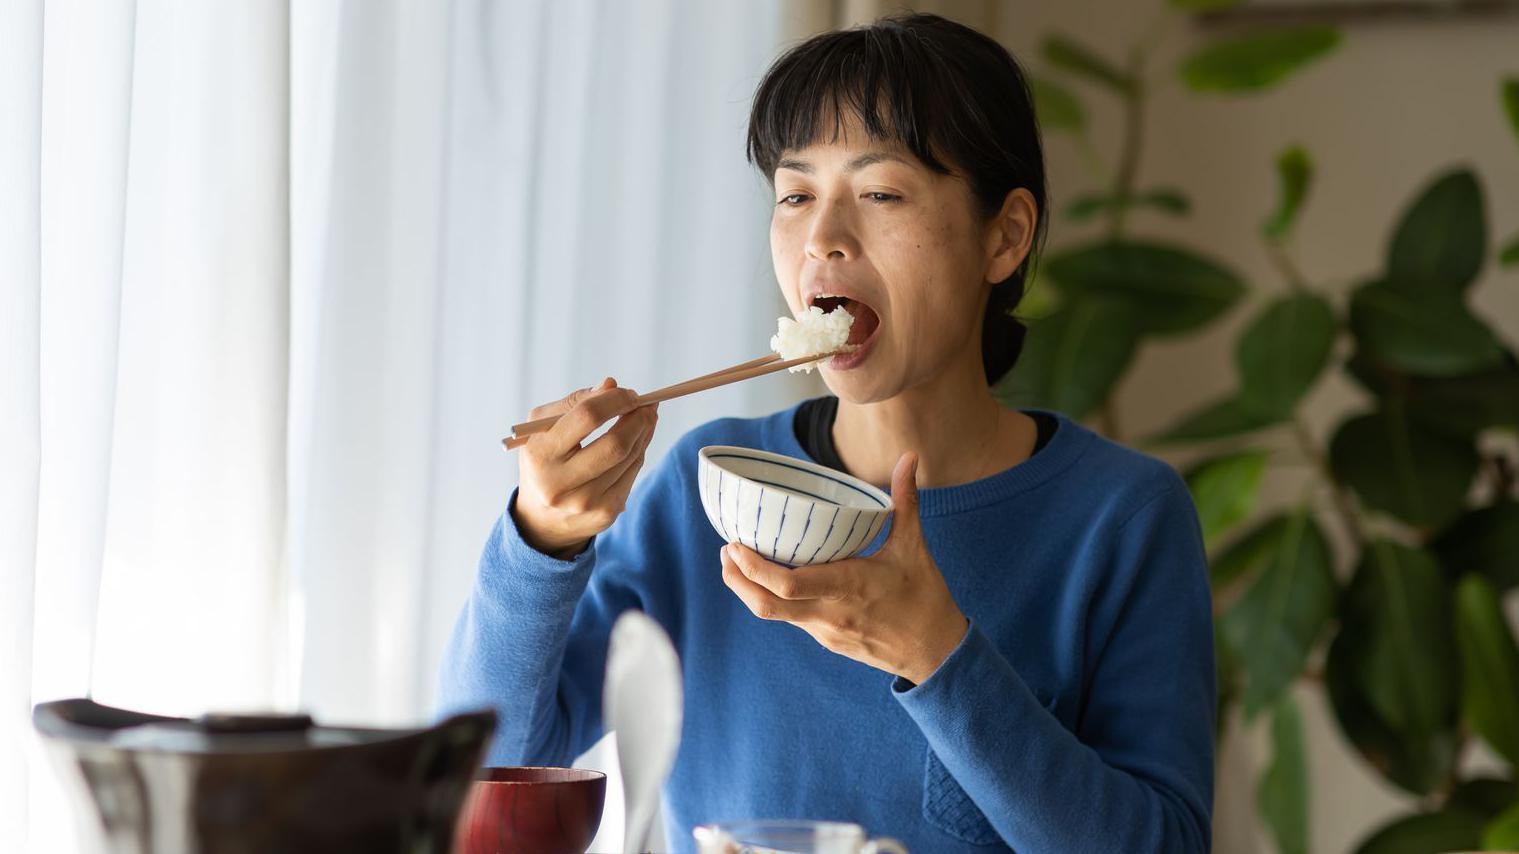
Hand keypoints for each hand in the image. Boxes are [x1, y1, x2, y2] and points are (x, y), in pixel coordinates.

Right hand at [513, 377, 657, 558]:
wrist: (540, 518)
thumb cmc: (544, 459)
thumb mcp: (543, 427)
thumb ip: (575, 402)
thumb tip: (611, 385)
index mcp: (541, 453)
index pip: (587, 417)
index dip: (616, 400)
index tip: (630, 393)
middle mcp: (560, 483)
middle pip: (616, 444)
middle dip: (639, 419)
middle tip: (647, 404)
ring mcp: (585, 502)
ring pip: (630, 457)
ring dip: (644, 432)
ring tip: (646, 417)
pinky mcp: (605, 514)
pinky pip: (633, 473)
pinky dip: (639, 452)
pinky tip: (637, 441)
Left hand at [720, 451, 967, 684]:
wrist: (935, 653)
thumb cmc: (925, 598)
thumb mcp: (914, 548)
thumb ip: (905, 501)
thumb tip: (909, 458)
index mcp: (847, 587)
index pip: (786, 584)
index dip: (753, 567)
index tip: (736, 544)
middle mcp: (828, 613)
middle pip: (764, 605)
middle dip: (736, 579)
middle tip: (727, 550)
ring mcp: (824, 631)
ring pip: (773, 614)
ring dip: (750, 589)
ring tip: (739, 561)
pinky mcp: (826, 640)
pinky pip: (791, 619)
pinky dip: (775, 598)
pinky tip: (773, 578)